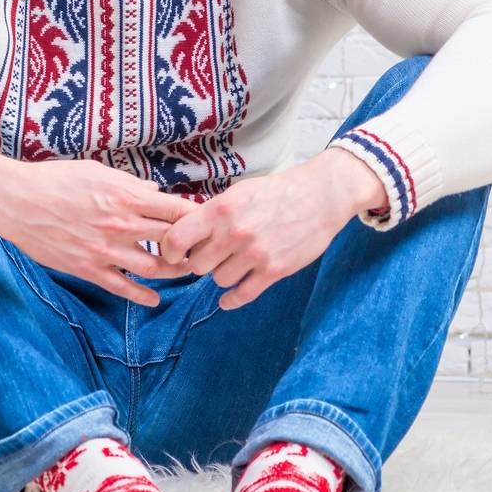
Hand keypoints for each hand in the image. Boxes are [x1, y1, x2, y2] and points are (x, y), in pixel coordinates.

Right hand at [0, 150, 198, 306]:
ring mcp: (106, 250)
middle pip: (172, 241)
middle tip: (204, 252)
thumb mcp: (97, 171)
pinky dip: (142, 296)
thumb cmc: (56, 180)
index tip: (209, 222)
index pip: (176, 209)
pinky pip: (122, 287)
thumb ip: (129, 184)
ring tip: (185, 272)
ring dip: (174, 272)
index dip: (197, 218)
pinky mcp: (88, 268)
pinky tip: (154, 299)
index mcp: (127, 196)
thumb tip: (154, 192)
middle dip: (192, 247)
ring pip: (154, 268)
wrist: (17, 201)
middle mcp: (122, 225)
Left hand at [156, 148, 385, 309]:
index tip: (175, 252)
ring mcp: (255, 254)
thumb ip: (211, 213)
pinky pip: (242, 295)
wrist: (320, 196)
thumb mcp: (238, 192)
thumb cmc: (276, 191)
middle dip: (200, 261)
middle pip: (196, 264)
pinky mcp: (274, 270)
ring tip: (231, 263)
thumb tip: (182, 233)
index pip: (177, 239)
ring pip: (218, 280)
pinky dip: (232, 300)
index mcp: (221, 209)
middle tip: (210, 255)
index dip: (170, 249)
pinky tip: (228, 298)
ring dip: (221, 274)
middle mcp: (234, 233)